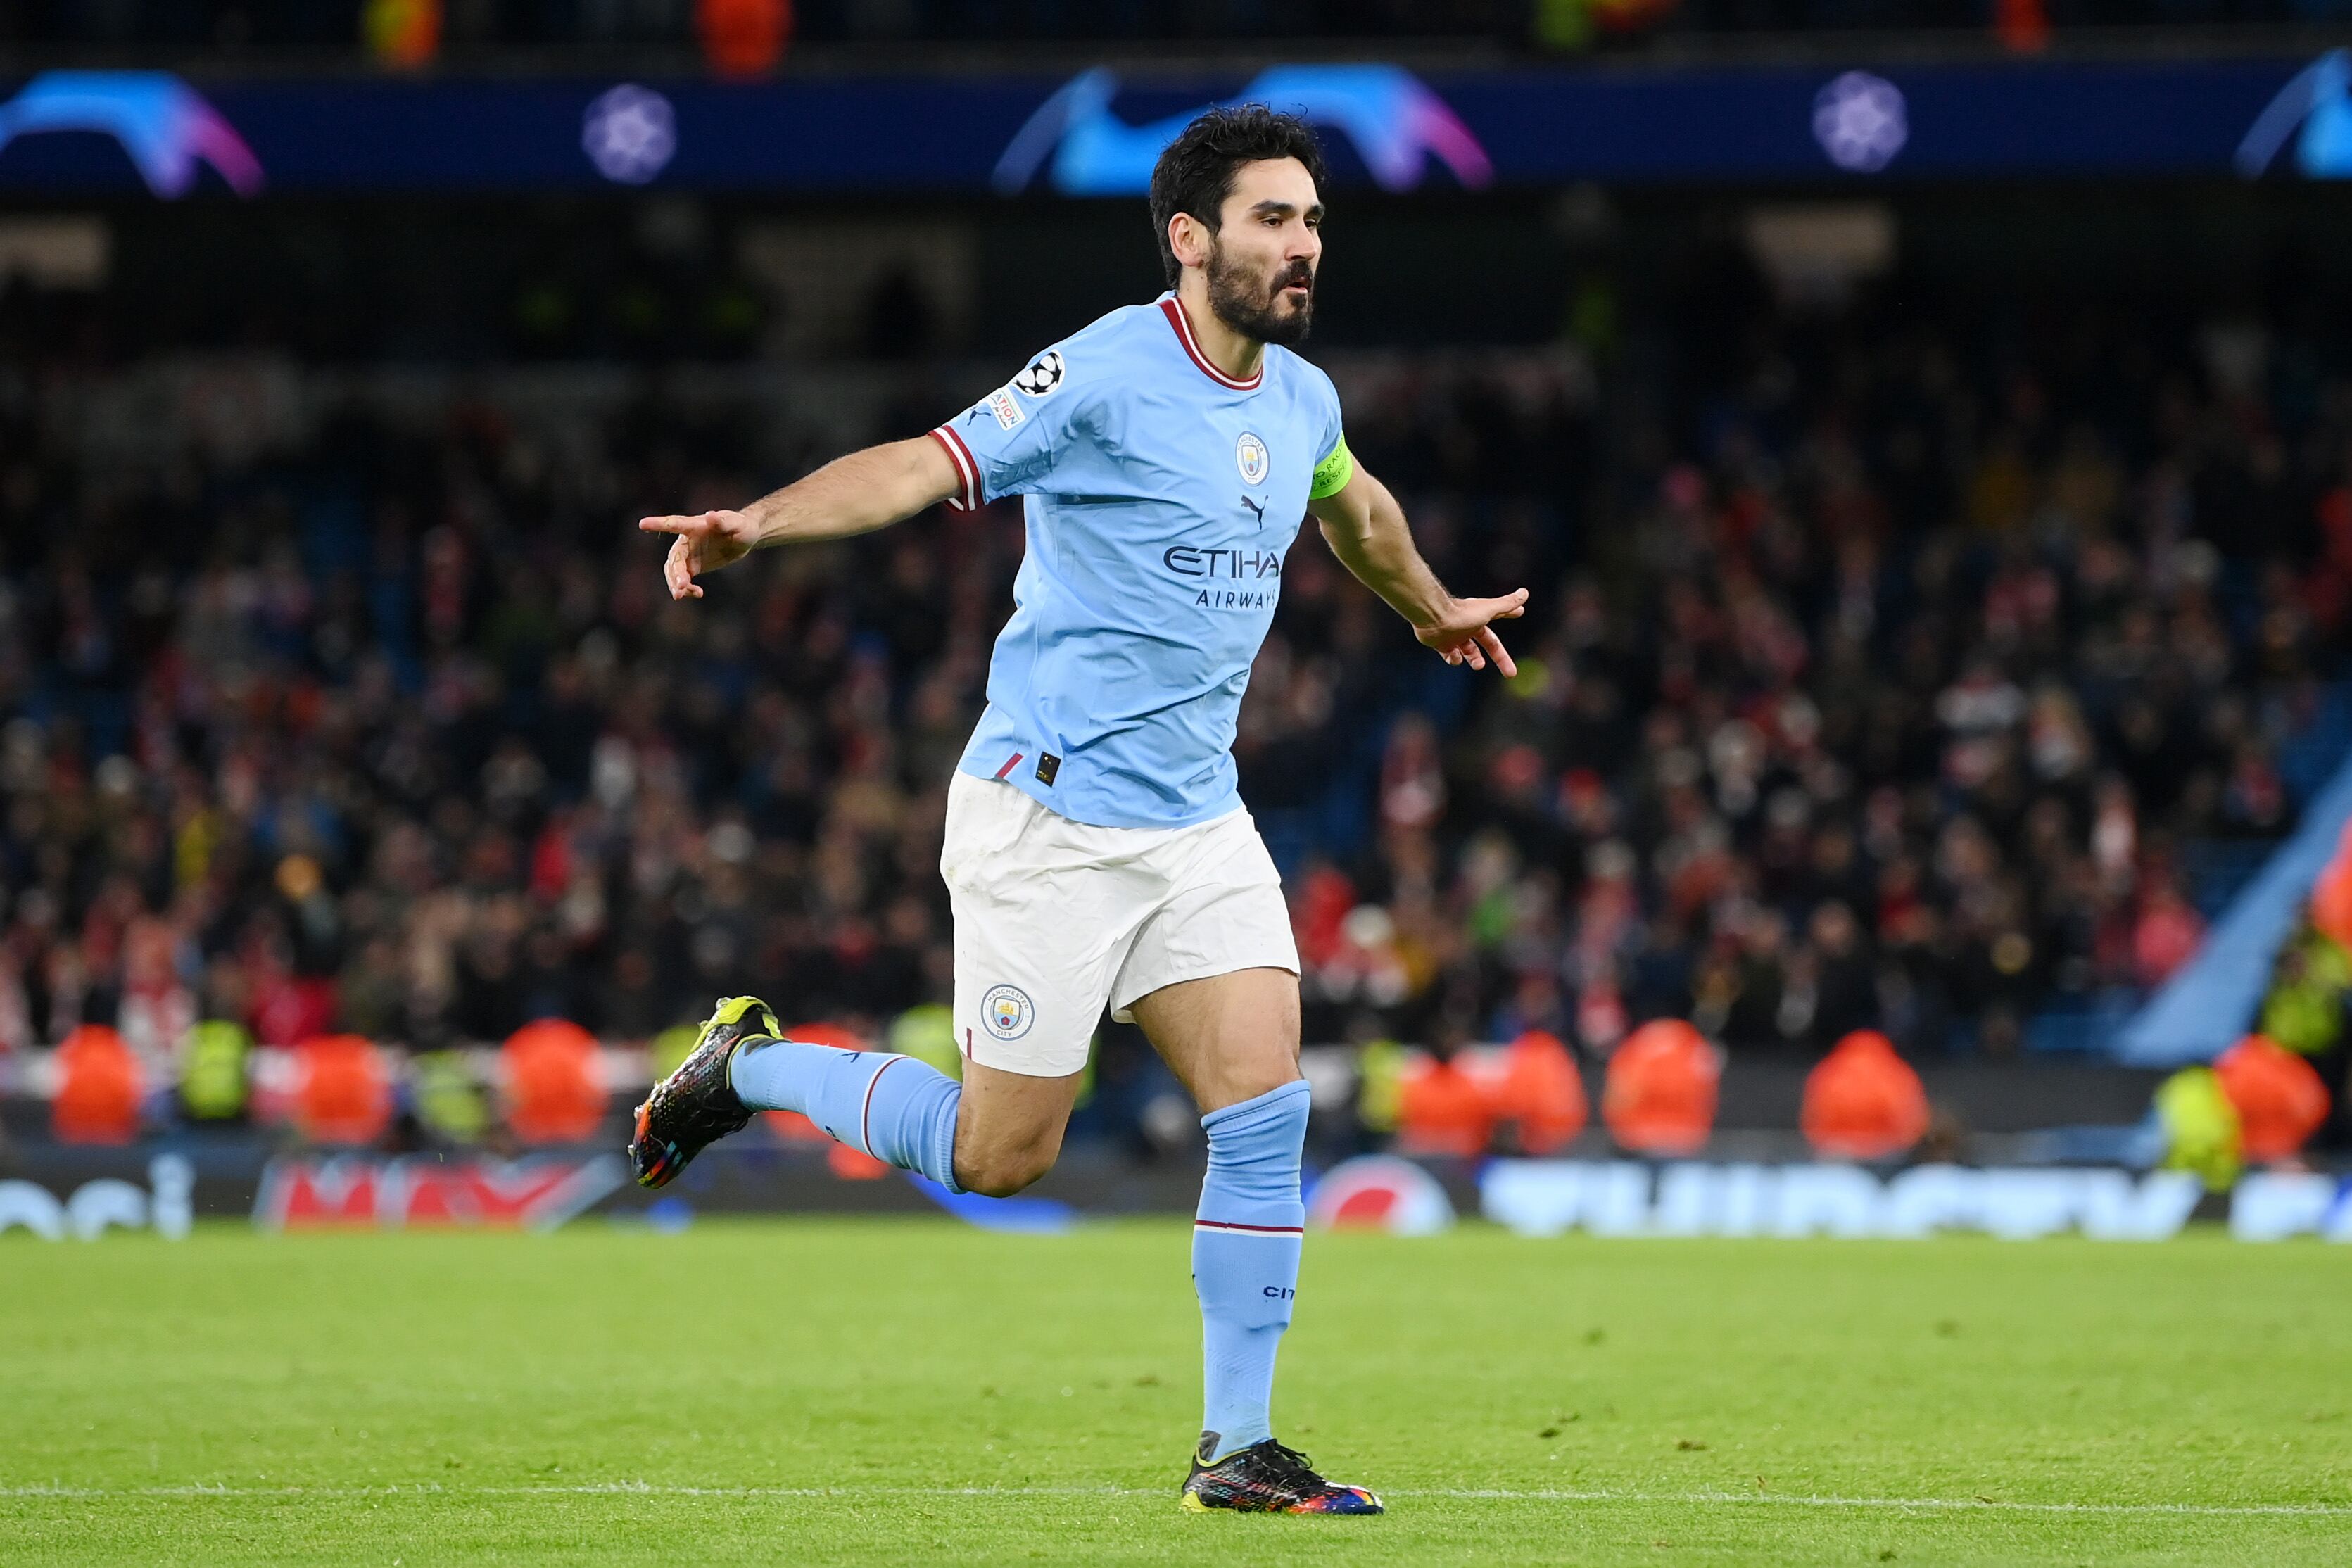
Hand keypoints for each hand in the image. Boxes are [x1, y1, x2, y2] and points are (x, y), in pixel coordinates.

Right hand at [637, 509, 759, 599]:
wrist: (744, 538)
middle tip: (681, 586)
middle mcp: (687, 540)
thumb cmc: (741, 526)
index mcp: (694, 526)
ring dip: (675, 583)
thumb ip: (723, 521)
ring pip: (673, 570)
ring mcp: (688, 555)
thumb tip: (710, 515)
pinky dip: (687, 589)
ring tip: (681, 595)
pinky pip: (683, 580)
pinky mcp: (693, 567)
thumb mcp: (736, 524)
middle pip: (675, 557)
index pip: (674, 524)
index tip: (642, 524)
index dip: (659, 524)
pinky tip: (698, 593)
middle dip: (675, 572)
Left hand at [1414, 589, 1527, 675]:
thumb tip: (1525, 593)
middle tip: (1511, 673)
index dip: (1507, 628)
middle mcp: (1467, 628)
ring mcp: (1454, 636)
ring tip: (1478, 664)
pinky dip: (1454, 659)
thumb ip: (1507, 604)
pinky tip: (1455, 656)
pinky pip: (1450, 656)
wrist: (1434, 618)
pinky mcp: (1440, 644)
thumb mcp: (1489, 610)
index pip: (1498, 628)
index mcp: (1479, 620)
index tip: (1519, 617)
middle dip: (1499, 659)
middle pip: (1487, 646)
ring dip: (1475, 660)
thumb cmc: (1462, 613)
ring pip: (1468, 653)